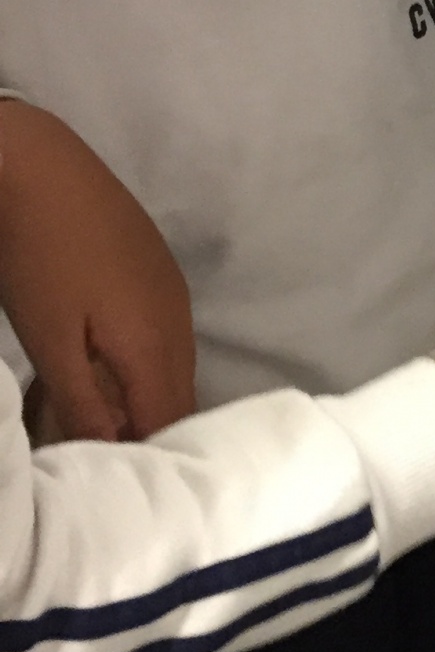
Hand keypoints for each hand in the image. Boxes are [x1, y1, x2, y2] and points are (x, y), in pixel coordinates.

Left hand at [0, 102, 196, 437]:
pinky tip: (105, 368)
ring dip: (145, 401)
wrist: (37, 165)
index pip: (170, 425)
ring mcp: (172, 293)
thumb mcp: (49, 340)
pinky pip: (164, 340)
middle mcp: (179, 322)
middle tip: (105, 464)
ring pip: (173, 369)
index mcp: (157, 344)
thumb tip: (116, 455)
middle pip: (180, 400)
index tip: (119, 486)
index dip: (149, 463)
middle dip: (149, 436)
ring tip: (100, 423)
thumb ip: (84, 402)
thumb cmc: (37, 257)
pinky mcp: (157, 272)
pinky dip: (142, 368)